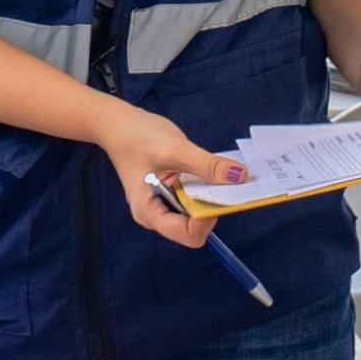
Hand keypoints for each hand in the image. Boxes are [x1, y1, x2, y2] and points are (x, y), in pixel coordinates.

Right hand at [95, 101, 239, 246]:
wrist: (119, 124)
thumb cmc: (138, 137)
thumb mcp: (175, 149)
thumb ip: (207, 165)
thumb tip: (241, 177)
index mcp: (150, 213)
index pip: (189, 235)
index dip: (208, 218)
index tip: (216, 191)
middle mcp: (157, 216)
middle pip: (196, 227)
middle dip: (214, 207)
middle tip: (227, 180)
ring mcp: (164, 206)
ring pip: (198, 213)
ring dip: (213, 196)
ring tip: (221, 173)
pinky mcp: (172, 194)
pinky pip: (196, 199)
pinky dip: (208, 187)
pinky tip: (213, 170)